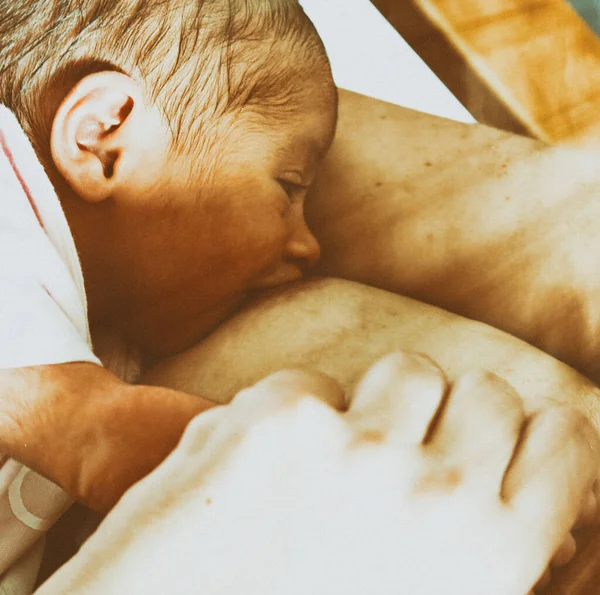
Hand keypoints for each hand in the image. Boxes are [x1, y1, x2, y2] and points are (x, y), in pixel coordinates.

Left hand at [38, 353, 599, 594]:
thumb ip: (473, 546)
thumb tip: (501, 489)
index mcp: (487, 557)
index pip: (561, 440)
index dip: (529, 433)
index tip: (493, 439)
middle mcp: (434, 496)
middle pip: (488, 390)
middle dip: (453, 413)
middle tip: (407, 447)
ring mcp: (354, 450)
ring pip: (407, 369)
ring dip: (380, 401)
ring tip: (336, 451)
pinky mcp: (277, 423)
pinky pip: (310, 383)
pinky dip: (291, 415)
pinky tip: (258, 469)